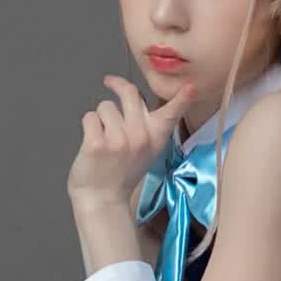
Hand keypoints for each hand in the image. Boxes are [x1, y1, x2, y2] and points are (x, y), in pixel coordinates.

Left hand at [66, 74, 198, 206]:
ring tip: (104, 138)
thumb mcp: (146, 150)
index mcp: (156, 137)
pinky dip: (88, 127)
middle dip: (117, 84)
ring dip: (101, 117)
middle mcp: (141, 136)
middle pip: (129, 93)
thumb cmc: (122, 172)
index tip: (191, 88)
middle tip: (110, 82)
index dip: (182, 99)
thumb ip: (146, 125)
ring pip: (105, 106)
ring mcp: (119, 140)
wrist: (103, 199)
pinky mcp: (97, 144)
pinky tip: (93, 144)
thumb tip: (135, 96)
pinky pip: (90, 117)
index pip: (171, 114)